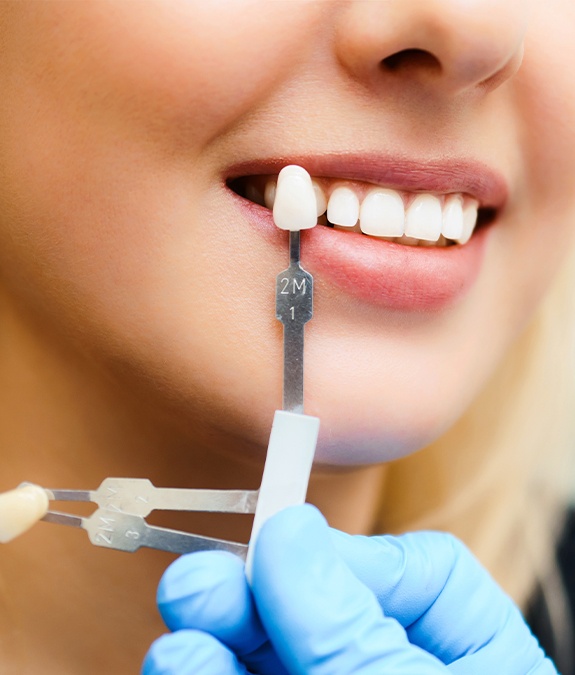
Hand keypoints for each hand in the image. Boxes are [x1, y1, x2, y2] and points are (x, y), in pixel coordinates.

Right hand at [142, 505, 556, 673]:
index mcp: (476, 660)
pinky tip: (182, 664)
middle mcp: (400, 673)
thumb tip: (293, 533)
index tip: (284, 544)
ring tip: (183, 621)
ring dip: (219, 637)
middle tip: (199, 580)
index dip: (349, 553)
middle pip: (326, 613)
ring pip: (274, 656)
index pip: (422, 574)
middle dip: (257, 592)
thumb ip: (353, 627)